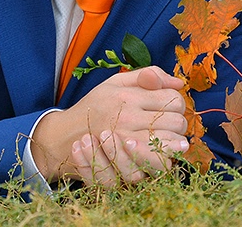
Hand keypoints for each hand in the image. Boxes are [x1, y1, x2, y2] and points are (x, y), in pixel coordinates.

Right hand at [32, 66, 188, 184]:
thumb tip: (178, 83)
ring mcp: (123, 145)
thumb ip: (147, 75)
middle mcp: (127, 120)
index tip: (168, 107)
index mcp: (128, 97)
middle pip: (176, 123)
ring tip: (167, 140)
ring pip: (169, 146)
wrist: (63, 138)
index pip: (173, 100)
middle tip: (169, 125)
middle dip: (178, 124)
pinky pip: (152, 167)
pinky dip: (160, 162)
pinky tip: (158, 155)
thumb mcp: (116, 82)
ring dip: (173, 144)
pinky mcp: (120, 166)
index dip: (177, 103)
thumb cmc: (94, 106)